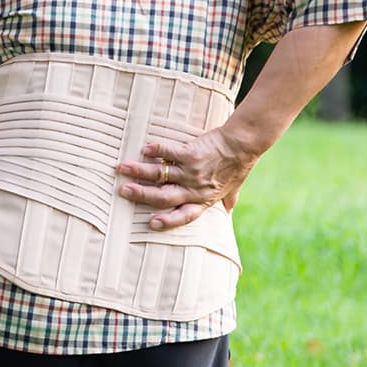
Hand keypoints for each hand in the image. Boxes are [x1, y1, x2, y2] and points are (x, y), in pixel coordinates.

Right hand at [115, 126, 259, 230]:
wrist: (244, 144)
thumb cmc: (238, 166)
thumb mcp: (234, 187)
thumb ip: (228, 200)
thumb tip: (229, 211)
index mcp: (204, 200)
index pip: (184, 216)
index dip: (168, 221)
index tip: (151, 223)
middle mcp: (195, 188)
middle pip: (164, 197)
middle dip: (142, 195)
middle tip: (123, 191)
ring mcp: (192, 172)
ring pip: (161, 175)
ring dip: (140, 171)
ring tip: (122, 168)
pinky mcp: (192, 154)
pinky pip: (170, 153)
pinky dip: (157, 150)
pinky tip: (145, 149)